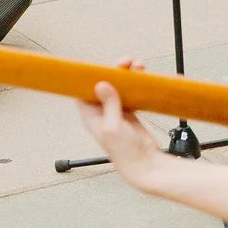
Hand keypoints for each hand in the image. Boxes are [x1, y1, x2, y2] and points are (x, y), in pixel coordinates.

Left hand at [73, 75, 171, 191]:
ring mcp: (115, 112)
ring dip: (126, 76)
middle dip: (112, 72)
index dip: (88, 77)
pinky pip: (130, 94)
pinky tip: (141, 78)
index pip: (83, 92)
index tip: (96, 65)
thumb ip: (108, 105)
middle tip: (123, 63)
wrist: (145, 164)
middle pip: (103, 85)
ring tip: (136, 67)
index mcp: (91, 117)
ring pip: (118, 88)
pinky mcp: (129, 112)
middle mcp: (101, 113)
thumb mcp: (113, 127)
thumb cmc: (125, 153)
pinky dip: (135, 85)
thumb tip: (101, 85)